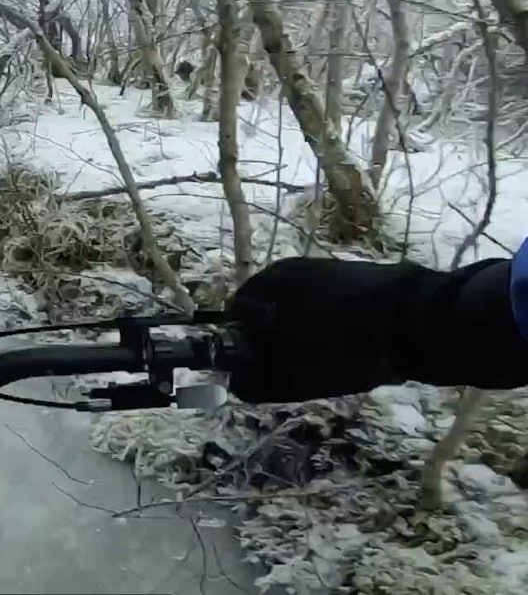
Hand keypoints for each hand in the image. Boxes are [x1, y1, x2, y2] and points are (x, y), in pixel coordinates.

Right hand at [223, 254, 527, 402]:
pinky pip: (323, 302)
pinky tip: (349, 343)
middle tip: (294, 370)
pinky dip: (327, 322)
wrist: (417, 320)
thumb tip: (237, 382)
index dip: (243, 351)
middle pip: (264, 313)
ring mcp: (318, 268)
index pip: (233, 322)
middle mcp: (283, 270)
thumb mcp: (293, 378)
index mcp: (263, 287)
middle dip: (273, 342)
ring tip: (326, 359)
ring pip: (295, 308)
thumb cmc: (345, 349)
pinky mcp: (349, 273)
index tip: (262, 373)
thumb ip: (255, 383)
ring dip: (300, 332)